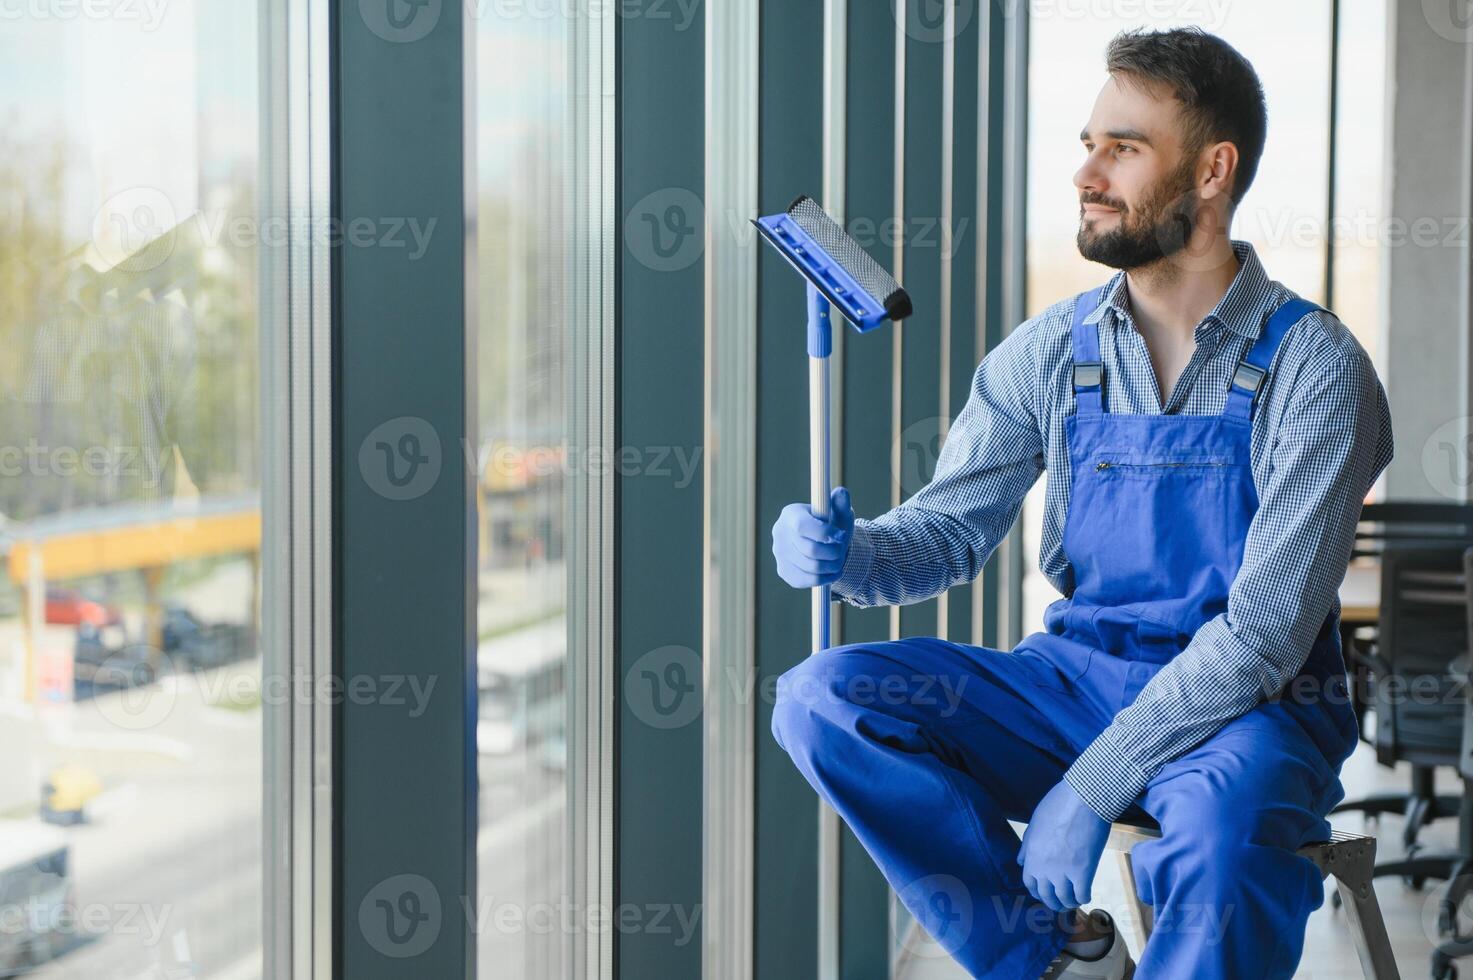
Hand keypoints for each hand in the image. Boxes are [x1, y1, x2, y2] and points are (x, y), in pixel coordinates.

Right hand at [771, 486, 854, 588]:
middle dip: (834, 552)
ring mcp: (779, 554)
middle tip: (842, 549)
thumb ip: (841, 503)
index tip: (841, 536)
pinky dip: (825, 578)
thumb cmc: (832, 525)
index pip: (802, 526)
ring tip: (839, 559)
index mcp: (790, 514)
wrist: (824, 544)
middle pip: (810, 549)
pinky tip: (833, 571)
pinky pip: (807, 580)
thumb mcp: (839, 512)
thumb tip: (841, 493)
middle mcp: (780, 533)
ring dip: (833, 565)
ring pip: (811, 567)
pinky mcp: (783, 571)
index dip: (825, 533)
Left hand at [1017, 779, 1109, 911]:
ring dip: (1069, 903)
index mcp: (1031, 855)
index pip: (1030, 883)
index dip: (1037, 891)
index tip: (1044, 893)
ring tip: (1073, 902)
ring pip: (1065, 899)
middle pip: (1046, 895)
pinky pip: (1082, 894)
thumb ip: (1027, 845)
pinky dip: (1084, 898)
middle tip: (1059, 904)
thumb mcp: (1034, 823)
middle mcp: (1044, 867)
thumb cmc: (1058, 805)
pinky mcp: (1083, 872)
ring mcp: (1063, 871)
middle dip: (1053, 902)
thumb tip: (1020, 862)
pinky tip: (1086, 896)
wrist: (1082, 799)